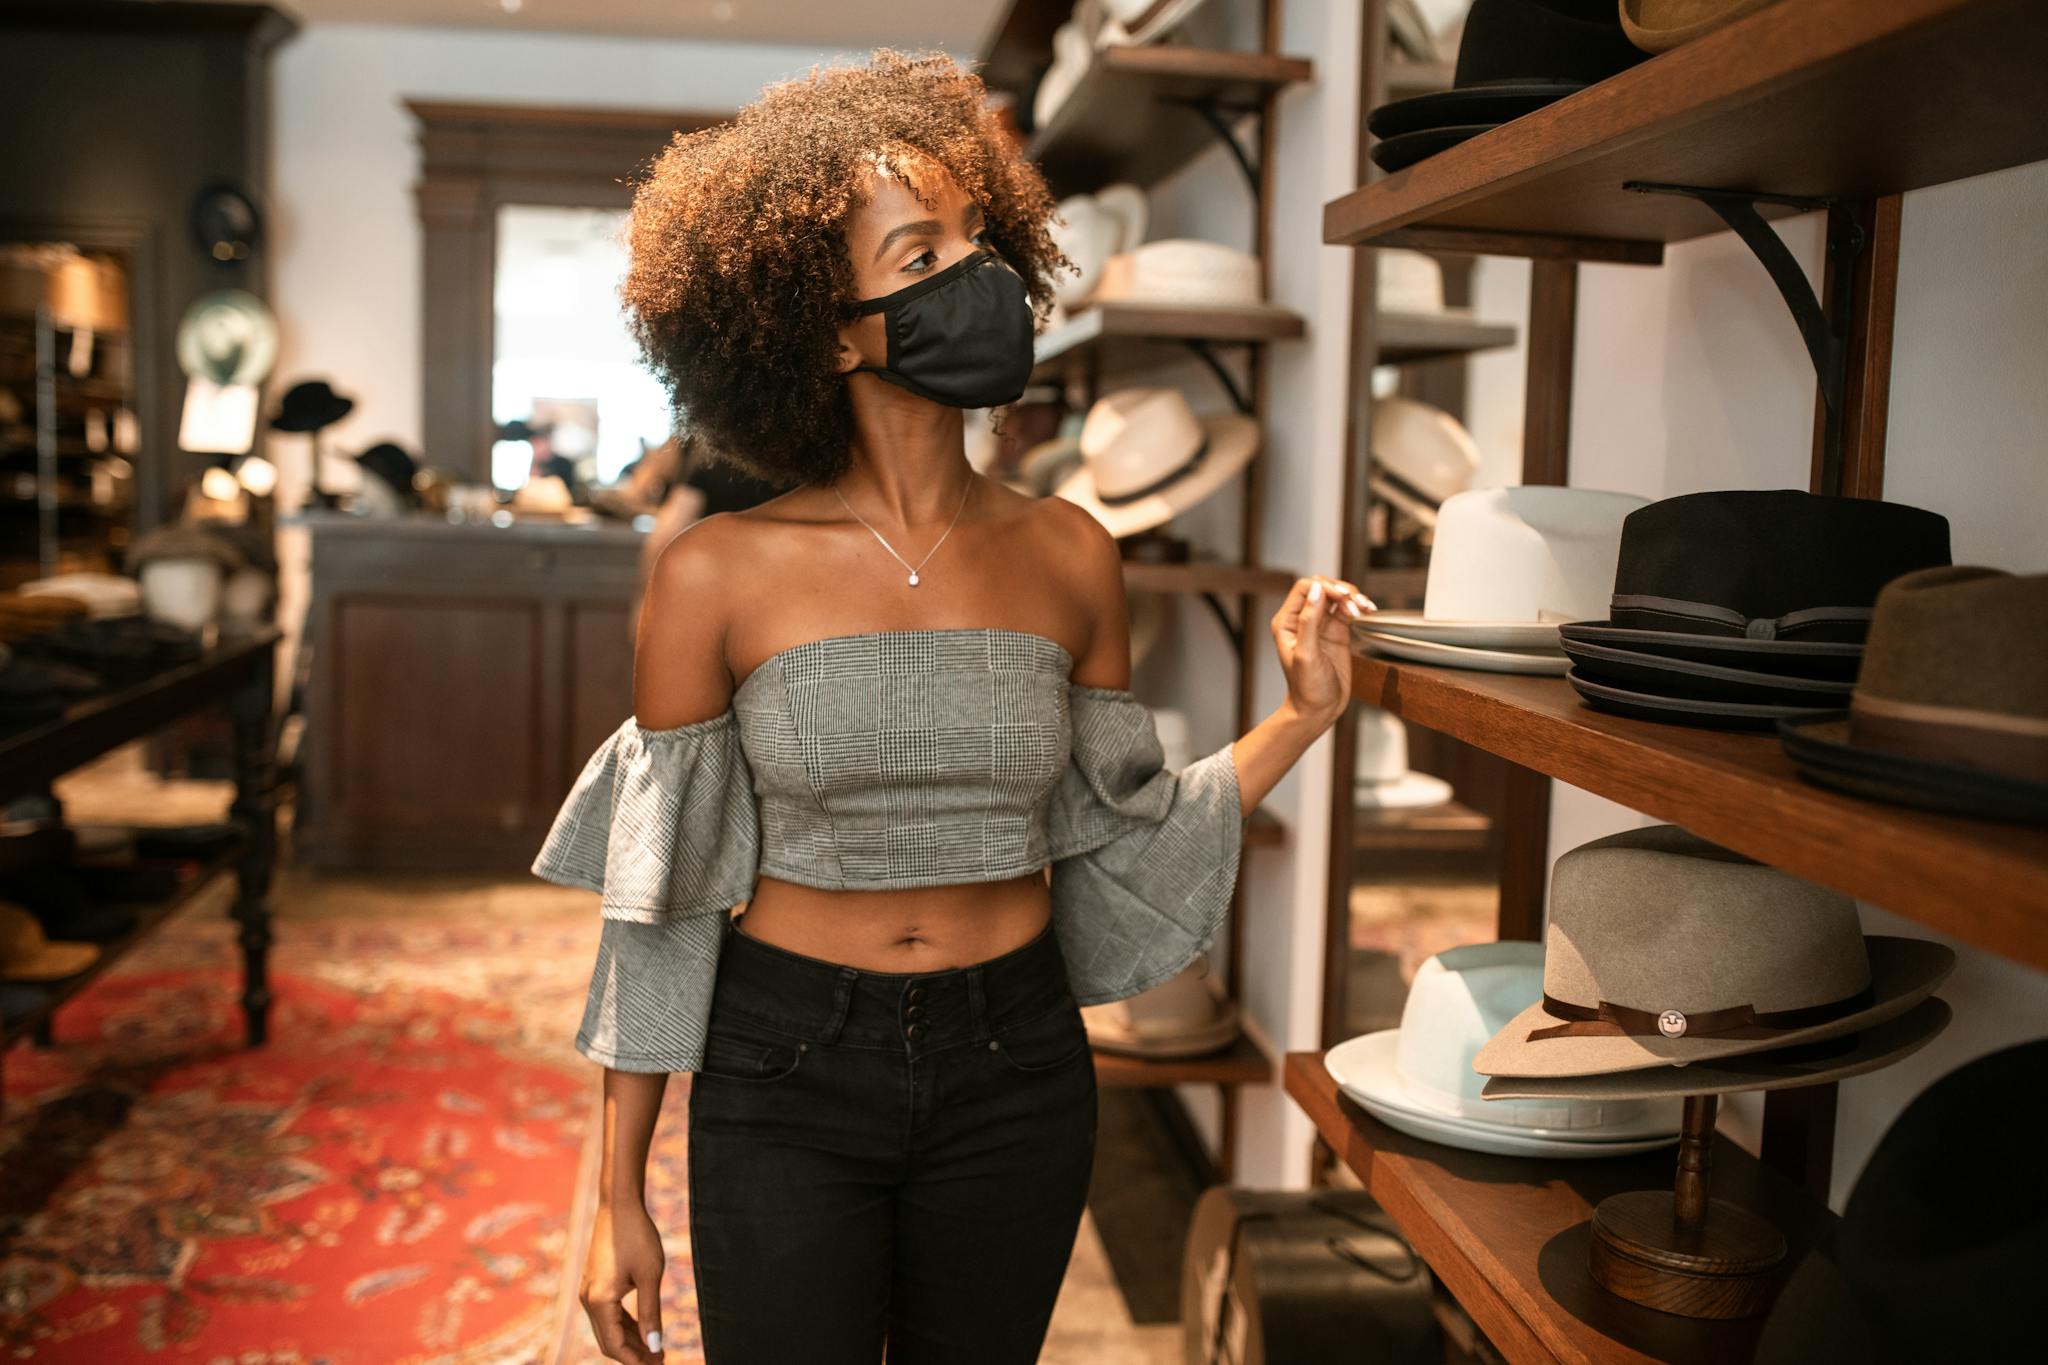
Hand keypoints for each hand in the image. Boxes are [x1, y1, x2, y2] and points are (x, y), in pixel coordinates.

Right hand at [582, 1202, 666, 1361]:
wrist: (619, 1204)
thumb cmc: (638, 1236)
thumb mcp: (650, 1276)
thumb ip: (651, 1314)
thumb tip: (655, 1347)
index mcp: (600, 1301)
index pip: (615, 1346)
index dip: (636, 1361)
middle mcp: (588, 1300)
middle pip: (609, 1341)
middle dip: (634, 1355)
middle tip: (661, 1360)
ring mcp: (589, 1291)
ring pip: (608, 1329)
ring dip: (631, 1341)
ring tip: (656, 1349)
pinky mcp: (594, 1284)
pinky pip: (608, 1314)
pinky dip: (625, 1325)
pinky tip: (645, 1329)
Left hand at [1272, 575, 1372, 727]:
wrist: (1320, 709)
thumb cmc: (1307, 687)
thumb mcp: (1306, 654)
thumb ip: (1309, 621)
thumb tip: (1316, 589)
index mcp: (1287, 621)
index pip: (1305, 588)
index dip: (1325, 587)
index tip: (1344, 598)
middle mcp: (1303, 619)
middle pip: (1323, 588)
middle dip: (1342, 591)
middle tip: (1357, 605)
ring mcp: (1321, 624)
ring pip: (1338, 597)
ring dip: (1353, 598)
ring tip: (1365, 608)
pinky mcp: (1337, 632)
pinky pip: (1348, 611)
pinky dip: (1360, 608)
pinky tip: (1369, 612)